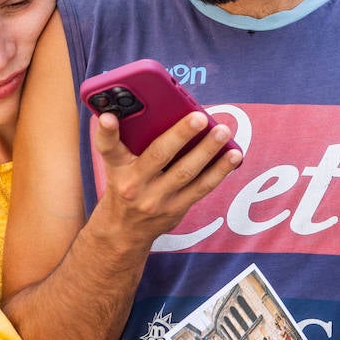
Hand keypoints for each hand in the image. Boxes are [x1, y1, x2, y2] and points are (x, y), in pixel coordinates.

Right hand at [91, 110, 241, 242]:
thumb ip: (129, 140)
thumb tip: (157, 109)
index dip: (106, 131)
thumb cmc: (125, 184)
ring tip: (223, 131)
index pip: (107, 146)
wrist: (124, 230)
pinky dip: (220, 170)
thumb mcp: (118, 164)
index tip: (109, 117)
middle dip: (180, 134)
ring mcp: (156, 199)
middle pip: (158, 155)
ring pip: (186, 171)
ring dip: (208, 150)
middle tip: (199, 117)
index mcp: (116, 166)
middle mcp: (134, 183)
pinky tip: (233, 154)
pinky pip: (202, 187)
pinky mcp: (176, 208)